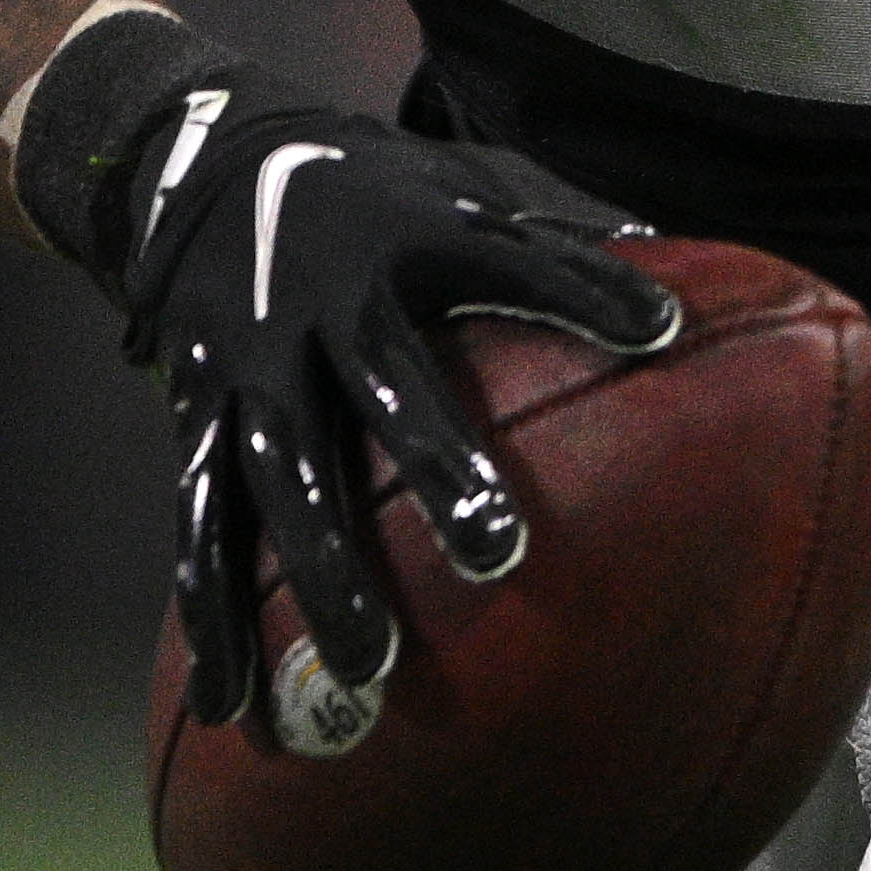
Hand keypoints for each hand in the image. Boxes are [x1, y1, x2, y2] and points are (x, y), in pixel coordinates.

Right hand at [11, 1, 675, 752]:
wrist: (205, 167)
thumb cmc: (371, 201)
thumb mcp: (458, 202)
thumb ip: (558, 260)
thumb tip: (674, 319)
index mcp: (399, 246)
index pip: (503, 265)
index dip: (575, 294)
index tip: (651, 335)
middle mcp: (316, 303)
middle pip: (377, 390)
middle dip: (431, 467)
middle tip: (494, 554)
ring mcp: (247, 365)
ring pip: (277, 473)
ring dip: (316, 572)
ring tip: (370, 671)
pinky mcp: (195, 417)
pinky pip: (200, 519)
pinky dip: (210, 612)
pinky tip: (235, 703)